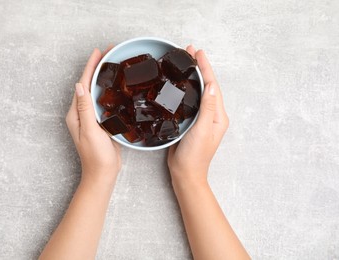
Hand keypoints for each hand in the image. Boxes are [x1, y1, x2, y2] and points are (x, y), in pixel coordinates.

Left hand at [66, 48, 120, 183]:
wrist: (103, 173)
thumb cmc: (95, 156)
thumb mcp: (90, 131)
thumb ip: (85, 109)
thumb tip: (80, 86)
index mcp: (76, 113)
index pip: (83, 85)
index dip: (91, 67)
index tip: (99, 52)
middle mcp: (82, 113)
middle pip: (89, 85)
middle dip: (98, 68)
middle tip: (110, 53)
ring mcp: (92, 117)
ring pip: (98, 92)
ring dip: (104, 77)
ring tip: (113, 64)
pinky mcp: (101, 122)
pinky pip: (104, 101)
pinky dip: (110, 90)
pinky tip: (117, 86)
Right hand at [168, 45, 228, 183]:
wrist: (186, 173)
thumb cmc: (195, 155)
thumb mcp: (203, 130)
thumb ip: (207, 108)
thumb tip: (211, 85)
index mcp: (218, 115)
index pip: (212, 86)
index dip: (205, 68)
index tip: (198, 53)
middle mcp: (212, 114)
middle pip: (207, 85)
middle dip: (200, 67)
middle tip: (190, 51)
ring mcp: (202, 118)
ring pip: (199, 91)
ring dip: (194, 75)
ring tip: (186, 61)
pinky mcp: (192, 122)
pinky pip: (191, 100)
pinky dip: (187, 88)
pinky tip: (181, 83)